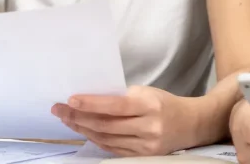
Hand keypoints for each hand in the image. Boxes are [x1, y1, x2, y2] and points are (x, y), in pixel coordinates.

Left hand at [51, 86, 192, 156]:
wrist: (189, 124)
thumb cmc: (164, 103)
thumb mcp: (146, 93)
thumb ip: (122, 97)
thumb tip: (90, 100)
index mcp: (149, 105)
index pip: (115, 106)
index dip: (91, 104)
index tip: (71, 100)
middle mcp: (148, 127)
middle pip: (106, 125)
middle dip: (79, 117)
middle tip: (59, 110)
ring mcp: (145, 145)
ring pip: (106, 138)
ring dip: (83, 129)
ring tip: (67, 119)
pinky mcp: (142, 156)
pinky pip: (112, 148)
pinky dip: (96, 139)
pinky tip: (84, 131)